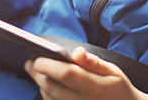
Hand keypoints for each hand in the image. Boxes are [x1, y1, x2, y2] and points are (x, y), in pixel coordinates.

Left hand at [25, 46, 147, 99]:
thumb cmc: (118, 88)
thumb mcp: (112, 71)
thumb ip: (93, 62)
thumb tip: (77, 52)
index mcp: (95, 86)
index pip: (66, 74)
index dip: (49, 66)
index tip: (37, 57)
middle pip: (53, 88)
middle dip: (38, 74)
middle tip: (29, 63)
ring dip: (39, 86)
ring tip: (34, 72)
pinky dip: (47, 97)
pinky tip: (44, 88)